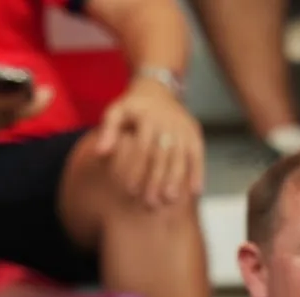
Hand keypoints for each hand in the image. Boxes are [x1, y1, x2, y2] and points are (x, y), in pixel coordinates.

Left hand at [94, 77, 203, 207]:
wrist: (157, 90)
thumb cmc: (131, 108)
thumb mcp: (115, 112)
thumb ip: (108, 131)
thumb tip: (100, 153)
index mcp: (148, 118)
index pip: (142, 147)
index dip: (136, 169)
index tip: (129, 190)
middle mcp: (168, 123)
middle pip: (162, 155)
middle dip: (156, 180)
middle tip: (149, 203)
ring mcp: (183, 129)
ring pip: (180, 157)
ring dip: (176, 179)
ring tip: (169, 200)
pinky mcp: (194, 133)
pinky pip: (198, 154)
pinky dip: (198, 172)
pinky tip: (195, 191)